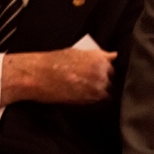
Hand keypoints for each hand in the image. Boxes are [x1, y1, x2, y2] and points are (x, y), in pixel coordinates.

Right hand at [1, 47, 116, 104]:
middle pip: (113, 80)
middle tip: (96, 81)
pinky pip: (98, 101)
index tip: (105, 73)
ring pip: (107, 92)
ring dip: (102, 91)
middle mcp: (101, 74)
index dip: (109, 71)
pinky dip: (94, 99)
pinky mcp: (88, 101)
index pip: (114, 67)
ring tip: (90, 89)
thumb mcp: (79, 52)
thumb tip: (113, 56)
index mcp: (100, 59)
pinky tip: (85, 94)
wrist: (39, 75)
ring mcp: (96, 89)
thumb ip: (98, 56)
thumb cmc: (56, 61)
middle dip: (108, 81)